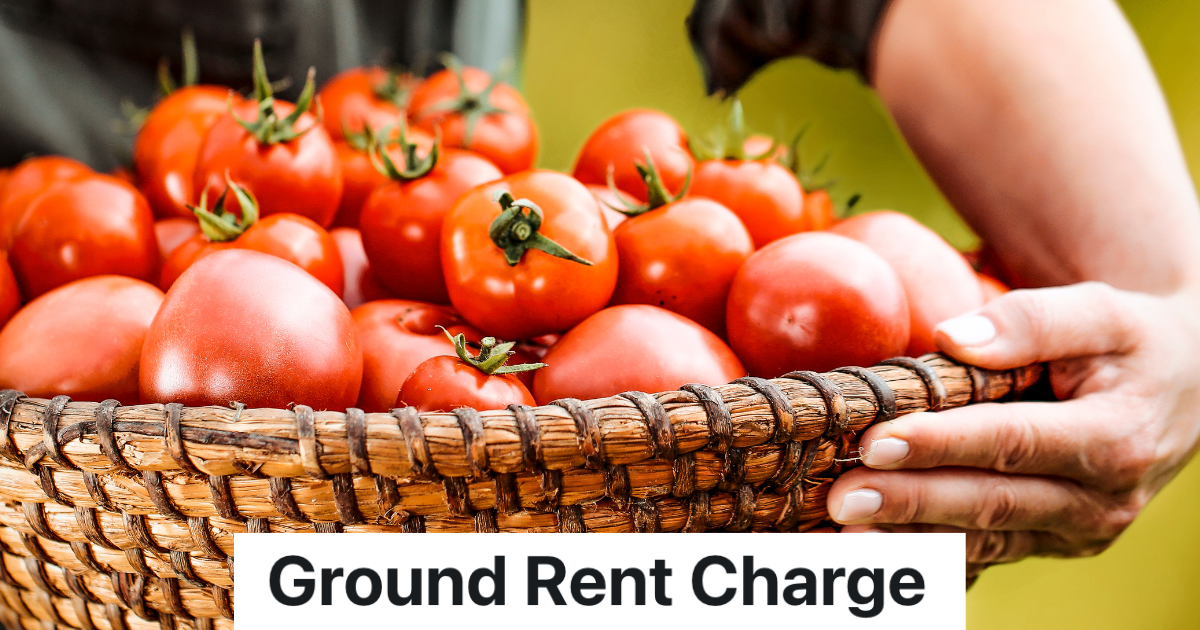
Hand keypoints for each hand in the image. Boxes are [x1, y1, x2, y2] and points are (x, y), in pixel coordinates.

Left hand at [826, 281, 1199, 582]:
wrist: (1182, 386)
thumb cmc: (1132, 341)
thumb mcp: (1103, 311)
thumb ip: (1032, 320)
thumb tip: (953, 337)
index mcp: (1115, 439)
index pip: (1011, 442)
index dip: (941, 444)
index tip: (876, 441)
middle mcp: (1100, 499)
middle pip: (990, 502)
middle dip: (911, 503)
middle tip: (841, 498)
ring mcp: (1076, 529)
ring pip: (984, 538)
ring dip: (910, 538)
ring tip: (845, 531)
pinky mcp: (1052, 541)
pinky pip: (986, 550)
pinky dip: (929, 550)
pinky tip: (877, 545)